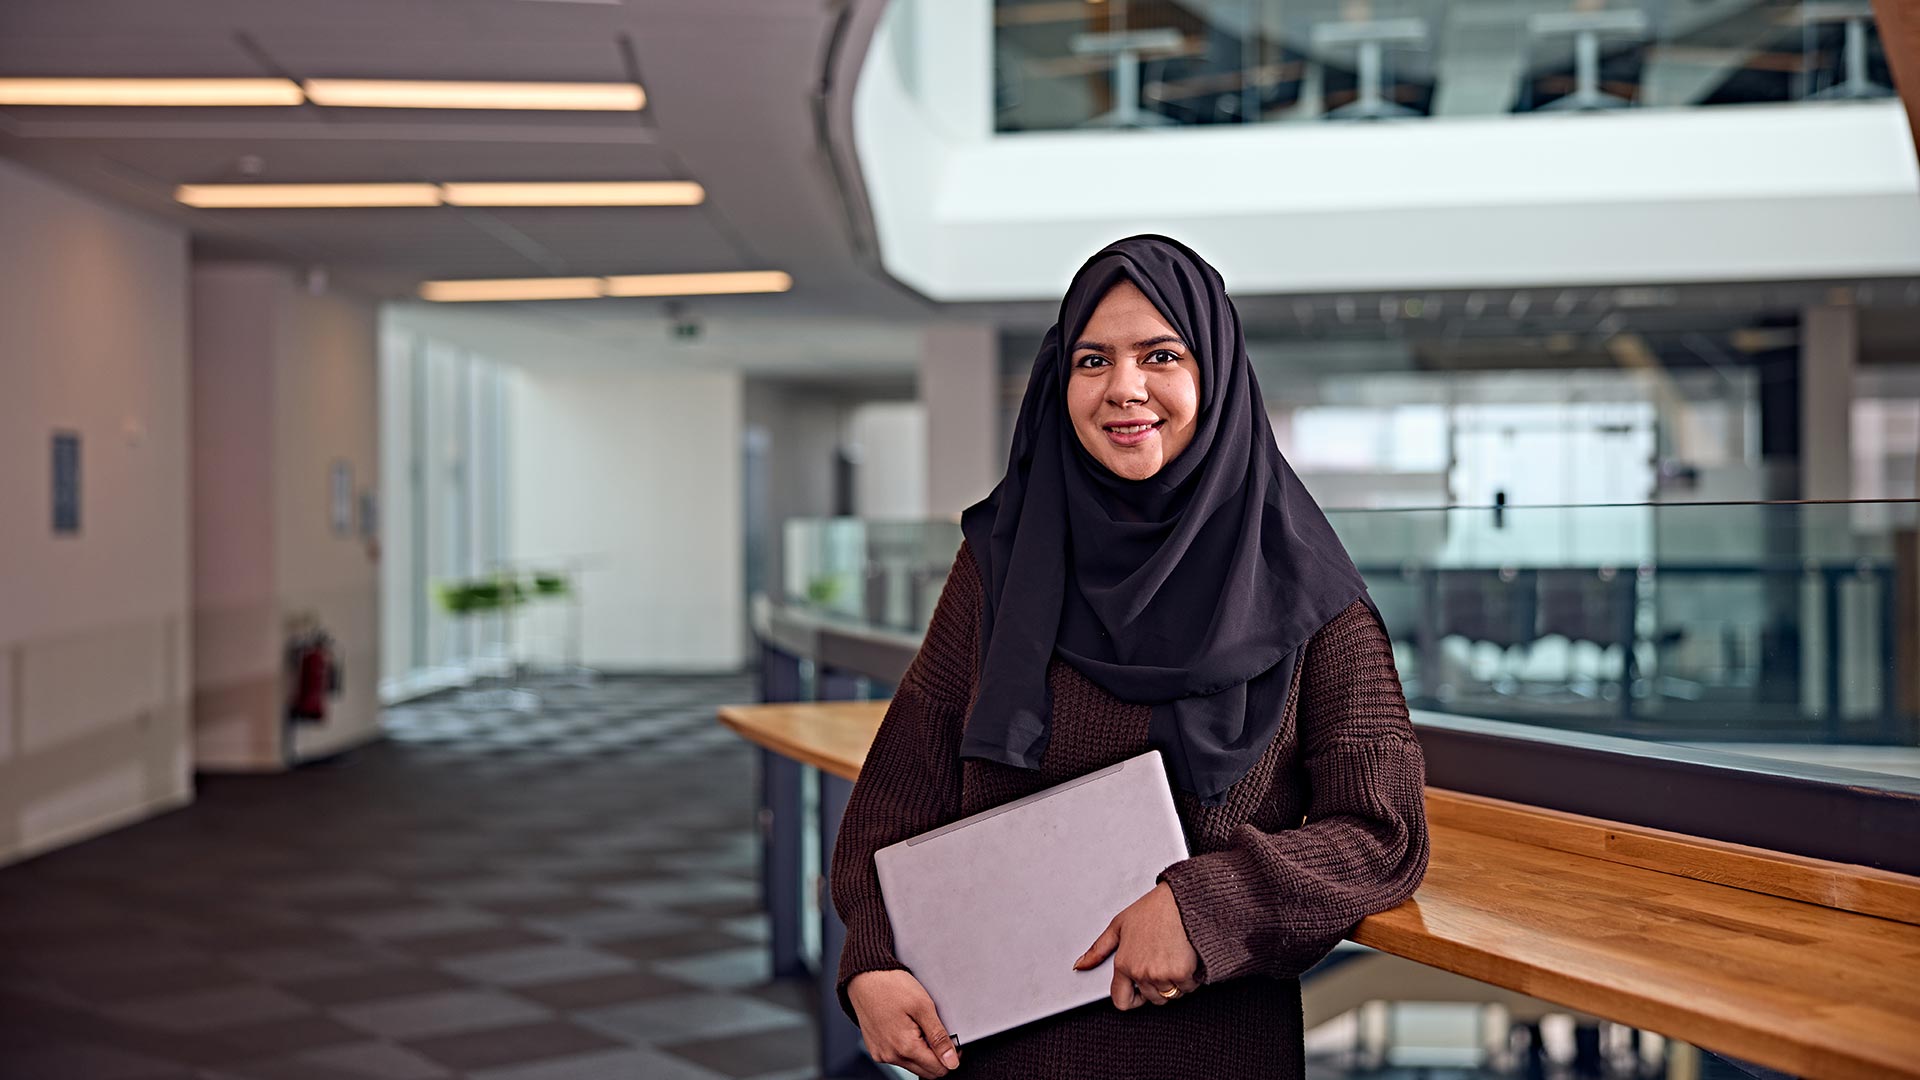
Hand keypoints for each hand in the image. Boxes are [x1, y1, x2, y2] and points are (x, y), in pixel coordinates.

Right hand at [847, 969, 961, 1076]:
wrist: (864, 978)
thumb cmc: (891, 987)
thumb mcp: (923, 1006)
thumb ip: (939, 1037)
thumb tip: (951, 1060)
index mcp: (905, 1047)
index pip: (939, 1069)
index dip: (951, 1056)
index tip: (951, 1040)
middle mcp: (891, 1055)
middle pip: (926, 1072)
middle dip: (937, 1056)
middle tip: (936, 1031)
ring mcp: (881, 1054)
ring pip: (913, 1066)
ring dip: (922, 1052)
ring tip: (918, 1026)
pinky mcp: (875, 1050)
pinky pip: (898, 1058)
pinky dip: (907, 1049)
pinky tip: (906, 1028)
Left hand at [1072, 881, 1198, 1009]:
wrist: (1183, 901)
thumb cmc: (1154, 910)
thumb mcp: (1119, 925)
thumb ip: (1098, 949)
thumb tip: (1080, 965)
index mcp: (1123, 963)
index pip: (1121, 1000)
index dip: (1132, 999)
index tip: (1139, 993)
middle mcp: (1141, 972)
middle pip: (1152, 999)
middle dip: (1158, 986)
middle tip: (1162, 962)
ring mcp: (1161, 975)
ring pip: (1171, 995)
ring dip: (1175, 982)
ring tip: (1174, 957)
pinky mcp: (1182, 973)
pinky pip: (1189, 987)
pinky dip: (1191, 977)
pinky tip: (1187, 957)